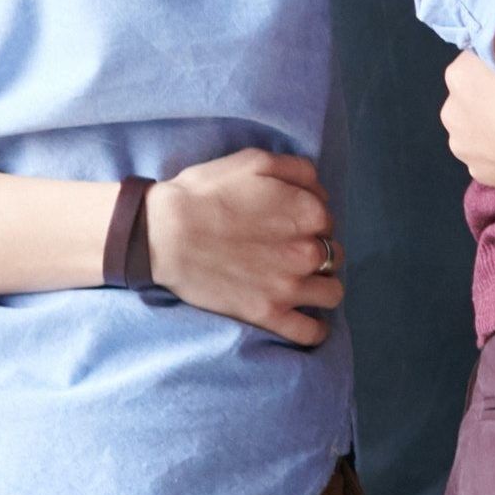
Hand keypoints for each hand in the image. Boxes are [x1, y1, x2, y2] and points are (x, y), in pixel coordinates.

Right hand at [146, 149, 345, 343]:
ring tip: (299, 282)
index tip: (285, 224)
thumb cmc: (204, 193)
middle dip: (316, 252)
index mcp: (309, 213)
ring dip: (321, 287)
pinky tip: (306, 319)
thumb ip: (298, 171)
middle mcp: (308, 252)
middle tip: (287, 251)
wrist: (161, 233)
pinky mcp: (268, 314)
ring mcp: (290, 287)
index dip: (309, 221)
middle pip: (333, 256)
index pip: (328, 221)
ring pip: (332, 294)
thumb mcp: (254, 161)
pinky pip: (311, 333)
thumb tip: (321, 193)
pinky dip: (314, 330)